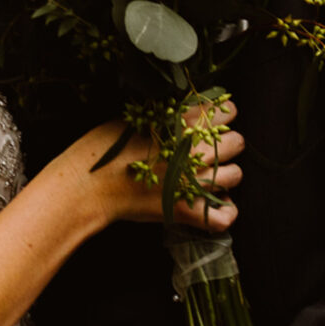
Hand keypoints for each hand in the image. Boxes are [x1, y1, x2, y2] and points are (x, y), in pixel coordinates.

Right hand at [46, 104, 243, 236]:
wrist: (88, 184)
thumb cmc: (104, 147)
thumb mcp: (135, 116)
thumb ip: (167, 113)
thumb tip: (188, 108)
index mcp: (180, 123)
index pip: (225, 112)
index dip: (222, 116)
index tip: (213, 122)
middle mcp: (192, 151)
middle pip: (236, 143)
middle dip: (227, 145)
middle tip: (209, 150)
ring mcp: (191, 182)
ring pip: (235, 176)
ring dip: (226, 175)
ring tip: (210, 176)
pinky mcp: (185, 211)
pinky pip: (223, 217)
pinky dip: (224, 212)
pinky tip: (213, 205)